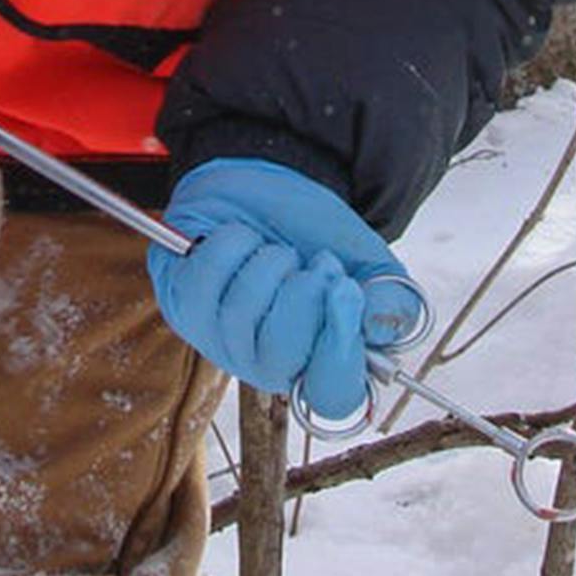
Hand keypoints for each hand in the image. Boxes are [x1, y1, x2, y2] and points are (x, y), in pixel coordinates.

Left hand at [147, 158, 412, 418]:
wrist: (264, 179)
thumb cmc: (313, 231)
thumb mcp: (366, 260)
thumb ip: (390, 299)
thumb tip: (378, 327)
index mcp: (321, 363)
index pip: (332, 396)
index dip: (340, 351)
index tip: (345, 289)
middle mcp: (270, 363)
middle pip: (282, 354)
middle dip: (303, 294)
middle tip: (315, 260)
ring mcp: (223, 338)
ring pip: (242, 314)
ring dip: (269, 263)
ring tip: (276, 249)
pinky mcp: (185, 305)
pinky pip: (206, 280)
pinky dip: (231, 245)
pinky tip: (241, 238)